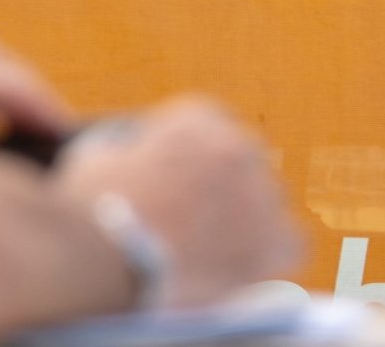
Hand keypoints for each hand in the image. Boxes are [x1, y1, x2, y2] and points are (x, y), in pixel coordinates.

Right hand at [55, 97, 300, 308]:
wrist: (107, 256)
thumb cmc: (93, 208)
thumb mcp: (101, 152)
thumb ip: (133, 144)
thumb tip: (139, 155)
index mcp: (198, 116)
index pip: (213, 130)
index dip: (195, 162)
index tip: (184, 185)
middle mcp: (237, 144)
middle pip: (243, 165)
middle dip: (224, 191)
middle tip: (197, 222)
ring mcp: (261, 190)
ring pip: (268, 204)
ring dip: (246, 222)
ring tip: (213, 251)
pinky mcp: (276, 238)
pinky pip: (291, 243)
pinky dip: (270, 256)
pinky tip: (244, 268)